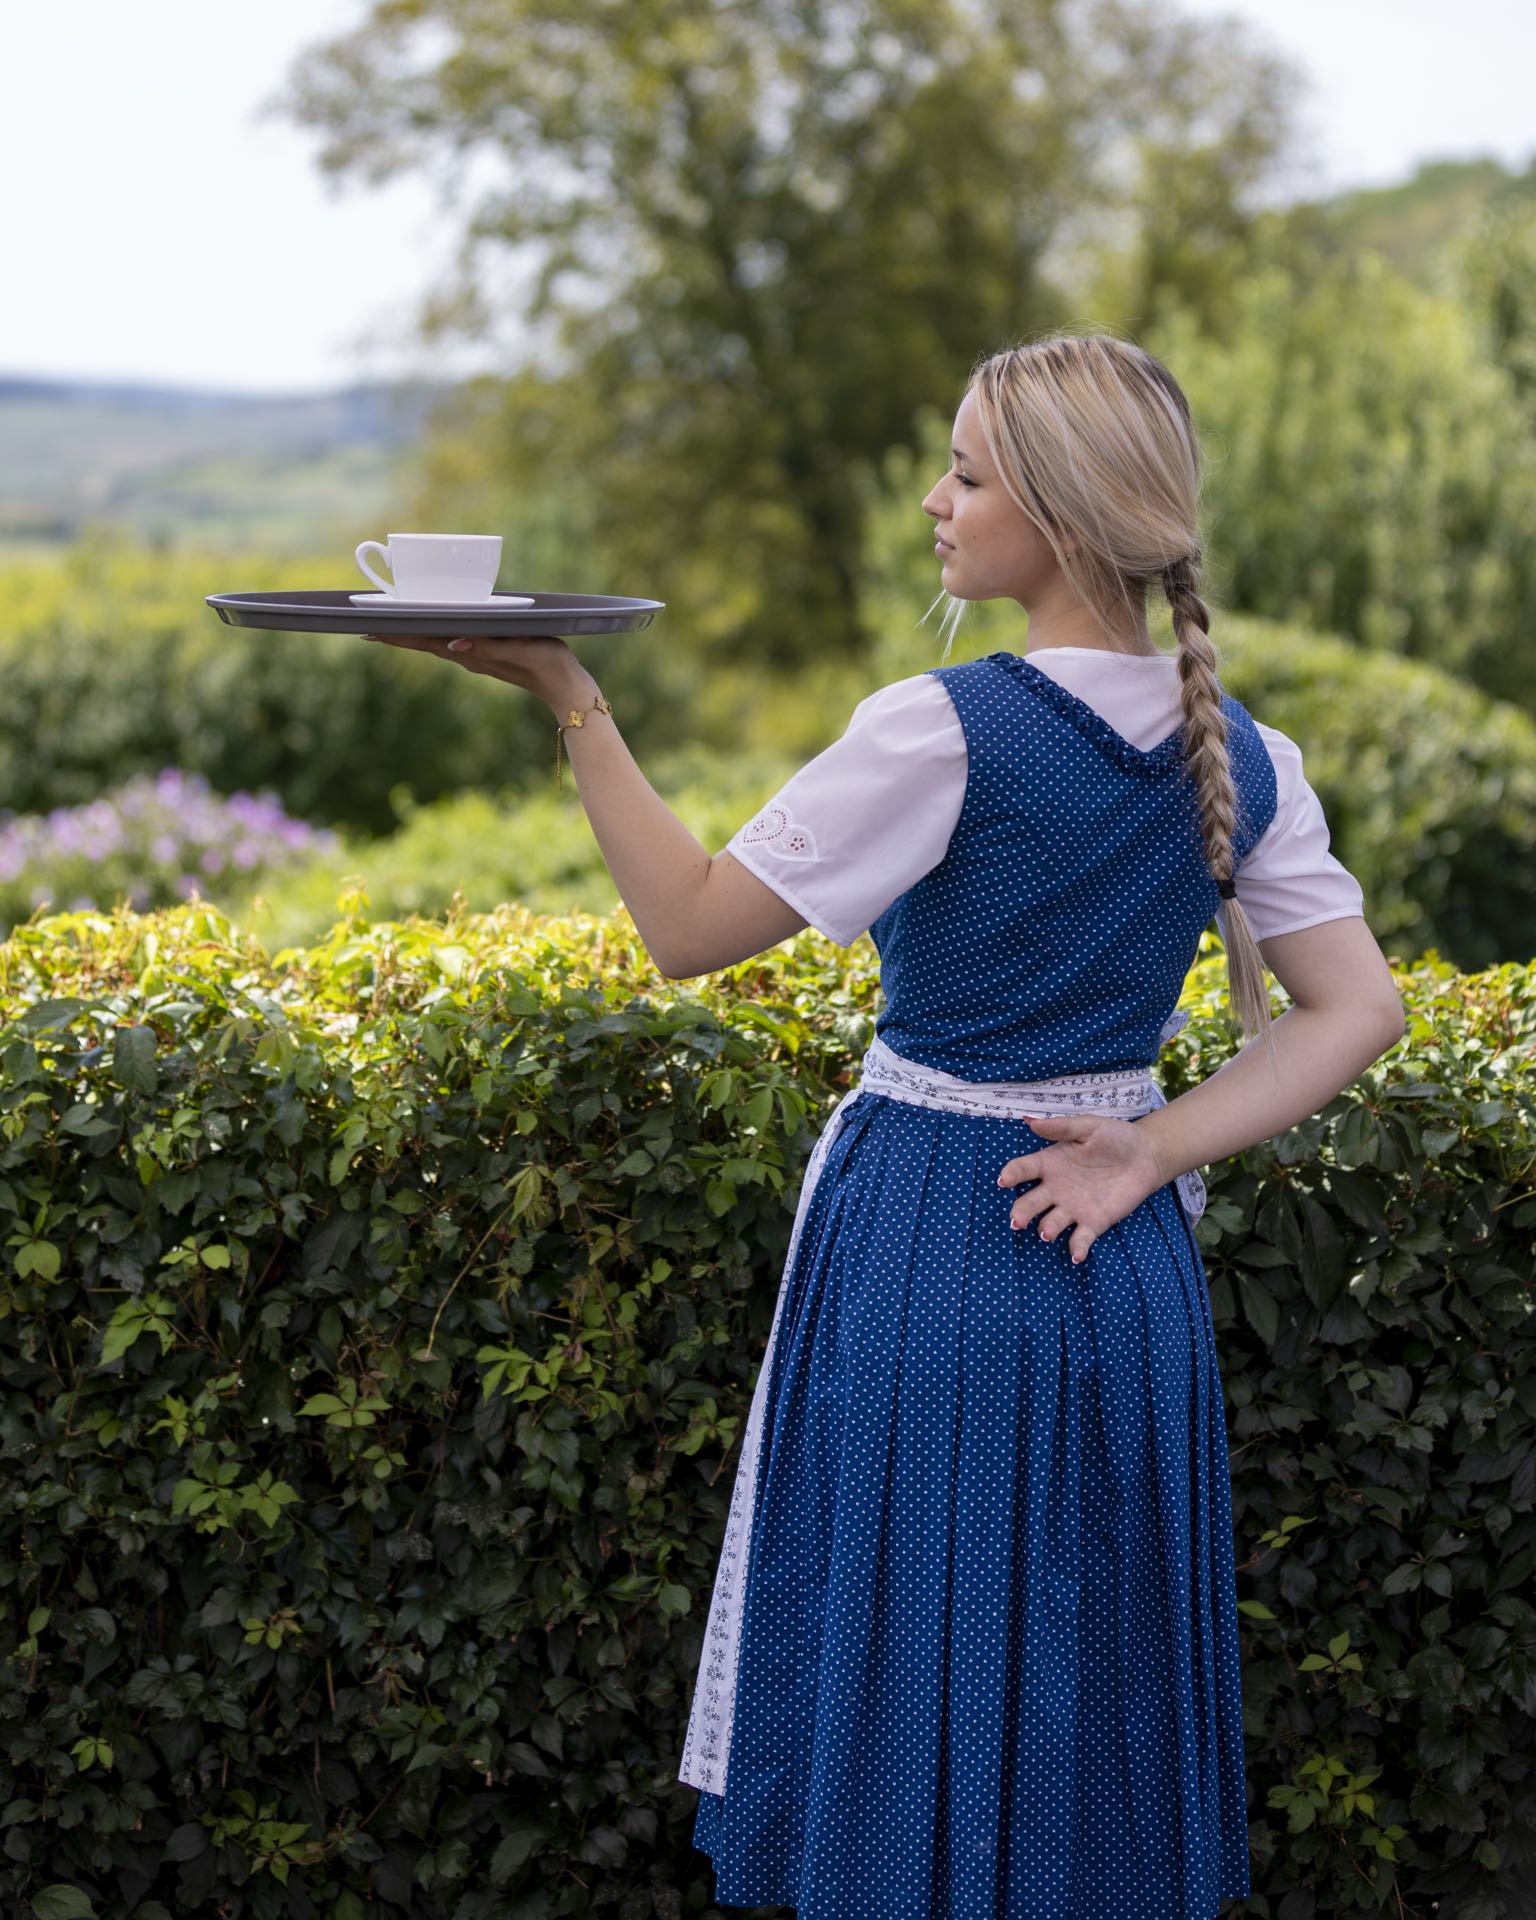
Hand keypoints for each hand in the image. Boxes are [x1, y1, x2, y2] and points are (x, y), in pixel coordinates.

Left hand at [362, 631, 596, 714]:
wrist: (565, 685)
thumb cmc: (546, 663)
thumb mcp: (519, 649)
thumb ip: (488, 646)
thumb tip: (453, 643)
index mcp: (471, 652)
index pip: (425, 641)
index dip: (397, 635)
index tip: (368, 630)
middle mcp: (468, 655)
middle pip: (423, 642)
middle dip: (395, 634)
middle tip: (365, 626)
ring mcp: (476, 656)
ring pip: (434, 642)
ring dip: (411, 634)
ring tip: (388, 626)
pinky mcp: (486, 653)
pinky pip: (450, 642)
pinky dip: (431, 635)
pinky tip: (428, 629)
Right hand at [997, 1111, 1168, 1263]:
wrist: (1146, 1156)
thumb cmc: (1115, 1137)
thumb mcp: (1089, 1126)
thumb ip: (1061, 1127)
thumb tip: (1030, 1121)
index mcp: (1050, 1163)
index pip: (1024, 1169)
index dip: (1012, 1174)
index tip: (1004, 1180)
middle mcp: (1056, 1188)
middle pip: (1030, 1202)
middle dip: (1022, 1212)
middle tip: (1017, 1220)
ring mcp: (1073, 1208)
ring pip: (1051, 1223)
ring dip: (1047, 1230)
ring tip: (1046, 1233)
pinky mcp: (1093, 1222)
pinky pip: (1080, 1239)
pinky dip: (1077, 1248)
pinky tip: (1077, 1255)